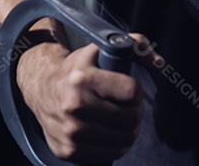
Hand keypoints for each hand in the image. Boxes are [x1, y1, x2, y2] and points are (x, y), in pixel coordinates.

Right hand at [15, 33, 160, 162]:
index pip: (131, 92)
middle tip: (130, 107)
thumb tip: (157, 61)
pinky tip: (111, 133)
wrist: (42, 88)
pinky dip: (116, 146)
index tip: (130, 90)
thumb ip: (134, 44)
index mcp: (82, 79)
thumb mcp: (101, 47)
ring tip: (123, 120)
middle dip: (136, 112)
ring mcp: (70, 132)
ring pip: (123, 140)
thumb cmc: (78, 69)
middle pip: (130, 119)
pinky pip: (109, 155)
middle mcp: (73, 106)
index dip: (137, 91)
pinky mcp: (68, 151)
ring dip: (130, 131)